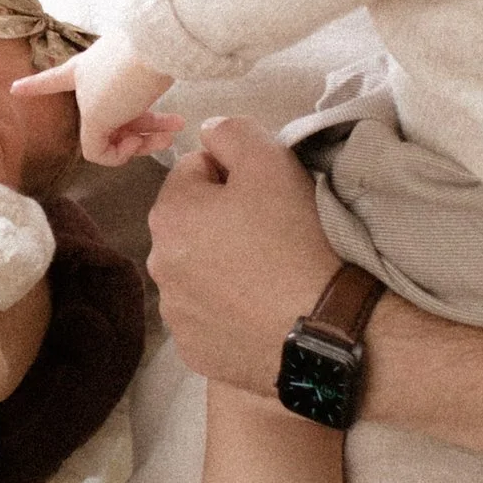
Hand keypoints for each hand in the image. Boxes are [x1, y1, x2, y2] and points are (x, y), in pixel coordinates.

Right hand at [20, 37, 177, 167]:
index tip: (14, 88)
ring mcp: (123, 74)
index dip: (32, 87)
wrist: (163, 46)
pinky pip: (151, 106)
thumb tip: (105, 152)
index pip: (47, 82)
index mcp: (75, 78)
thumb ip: (93, 141)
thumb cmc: (121, 80)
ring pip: (130, 116)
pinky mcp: (149, 73)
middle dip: (124, 140)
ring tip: (171, 136)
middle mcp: (95, 75)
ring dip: (150, 133)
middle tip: (142, 145)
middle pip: (102, 119)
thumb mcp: (96, 118)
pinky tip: (177, 124)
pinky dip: (162, 120)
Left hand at [147, 115, 331, 392]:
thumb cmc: (296, 238)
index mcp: (169, 214)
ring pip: (197, 271)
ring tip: (269, 274)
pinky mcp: (194, 350)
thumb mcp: (271, 161)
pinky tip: (262, 309)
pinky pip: (207, 316)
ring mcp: (174, 313)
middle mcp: (158, 264)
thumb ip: (232, 132)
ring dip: (222, 266)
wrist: (324, 329)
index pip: (194, 171)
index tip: (267, 194)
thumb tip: (210, 132)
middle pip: (192, 223)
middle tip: (272, 233)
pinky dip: (228, 310)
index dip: (233, 175)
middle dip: (222, 221)